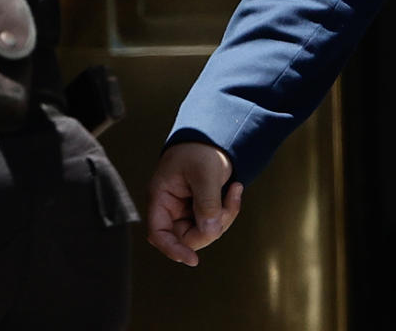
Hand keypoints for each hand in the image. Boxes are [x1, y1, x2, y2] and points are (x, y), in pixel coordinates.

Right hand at [147, 142, 243, 266]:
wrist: (214, 136)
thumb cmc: (202, 149)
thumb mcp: (205, 172)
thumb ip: (206, 202)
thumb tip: (210, 232)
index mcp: (161, 198)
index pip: (159, 233)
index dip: (172, 249)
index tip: (192, 260)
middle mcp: (171, 208)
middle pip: (187, 237)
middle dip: (212, 226)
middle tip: (230, 201)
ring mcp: (187, 210)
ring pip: (205, 231)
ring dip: (225, 216)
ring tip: (235, 189)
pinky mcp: (202, 209)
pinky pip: (215, 221)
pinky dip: (229, 209)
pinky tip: (236, 189)